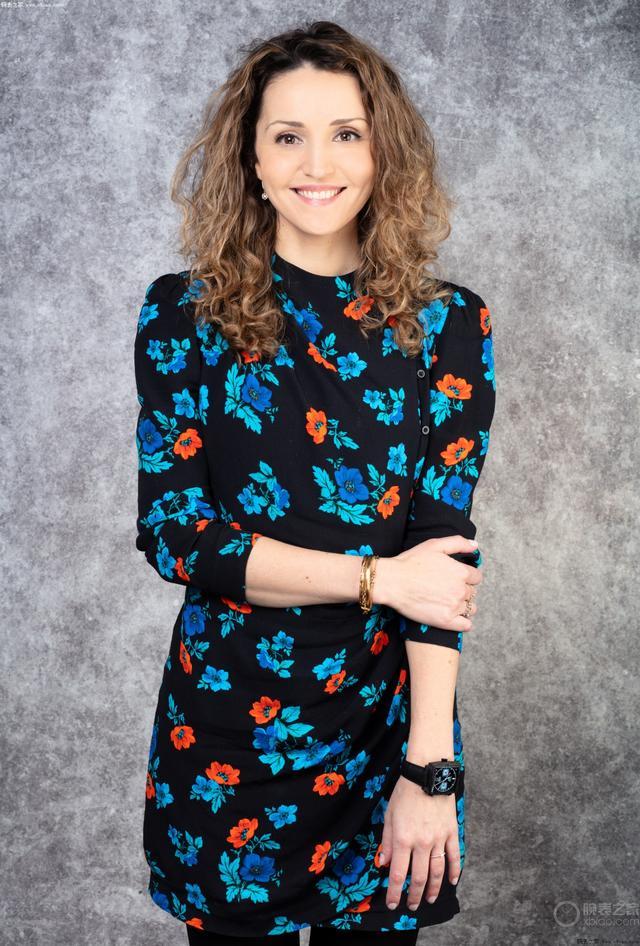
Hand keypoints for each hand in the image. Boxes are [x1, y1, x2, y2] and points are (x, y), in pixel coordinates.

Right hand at [375, 536, 482, 630]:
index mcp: (461, 572)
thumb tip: (475, 545)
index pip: (476, 577)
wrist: (391, 582)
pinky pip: (466, 625)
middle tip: (446, 588)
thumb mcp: (434, 545)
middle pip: (472, 592)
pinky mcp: (445, 621)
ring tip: (447, 602)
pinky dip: (463, 622)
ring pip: (470, 608)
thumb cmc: (410, 562)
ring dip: (463, 605)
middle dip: (462, 590)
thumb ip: (458, 542)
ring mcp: (454, 607)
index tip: (454, 577)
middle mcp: (461, 590)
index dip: (466, 576)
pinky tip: (453, 616)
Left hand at [379, 774, 460, 910]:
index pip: (399, 874)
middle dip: (414, 895)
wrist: (427, 775)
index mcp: (403, 839)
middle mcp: (421, 843)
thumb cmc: (405, 793)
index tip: (392, 903)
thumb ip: (387, 841)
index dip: (394, 892)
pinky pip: (454, 856)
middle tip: (411, 906)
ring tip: (430, 899)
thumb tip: (384, 863)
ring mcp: (439, 839)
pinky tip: (452, 881)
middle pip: (419, 878)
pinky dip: (454, 871)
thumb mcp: (389, 816)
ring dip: (434, 889)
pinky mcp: (451, 832)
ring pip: (437, 871)